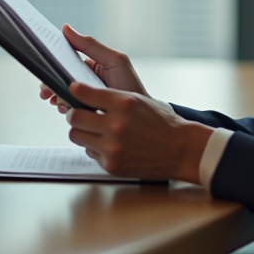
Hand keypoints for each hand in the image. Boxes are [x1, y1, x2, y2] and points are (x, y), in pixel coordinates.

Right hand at [39, 25, 147, 112]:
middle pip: (59, 77)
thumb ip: (91, 45)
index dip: (53, 59)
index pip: (66, 58)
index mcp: (90, 65)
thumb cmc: (129, 85)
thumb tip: (65, 28)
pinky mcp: (82, 112)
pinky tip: (63, 107)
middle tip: (45, 88)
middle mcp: (84, 80)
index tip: (44, 61)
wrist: (138, 118)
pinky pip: (66, 107)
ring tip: (56, 99)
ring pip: (60, 92)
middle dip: (50, 81)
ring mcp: (82, 96)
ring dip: (54, 94)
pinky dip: (61, 106)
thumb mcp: (114, 60)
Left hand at [65, 81, 212, 182]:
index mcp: (123, 103)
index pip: (84, 93)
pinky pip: (89, 152)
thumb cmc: (160, 122)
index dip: (75, 90)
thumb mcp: (137, 101)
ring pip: (76, 135)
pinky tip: (109, 144)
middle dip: (74, 113)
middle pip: (74, 117)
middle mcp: (116, 125)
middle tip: (79, 113)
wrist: (180, 149)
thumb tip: (80, 93)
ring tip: (93, 129)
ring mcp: (112, 147)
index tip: (73, 89)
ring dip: (81, 131)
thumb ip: (110, 97)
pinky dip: (95, 147)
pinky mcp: (111, 164)